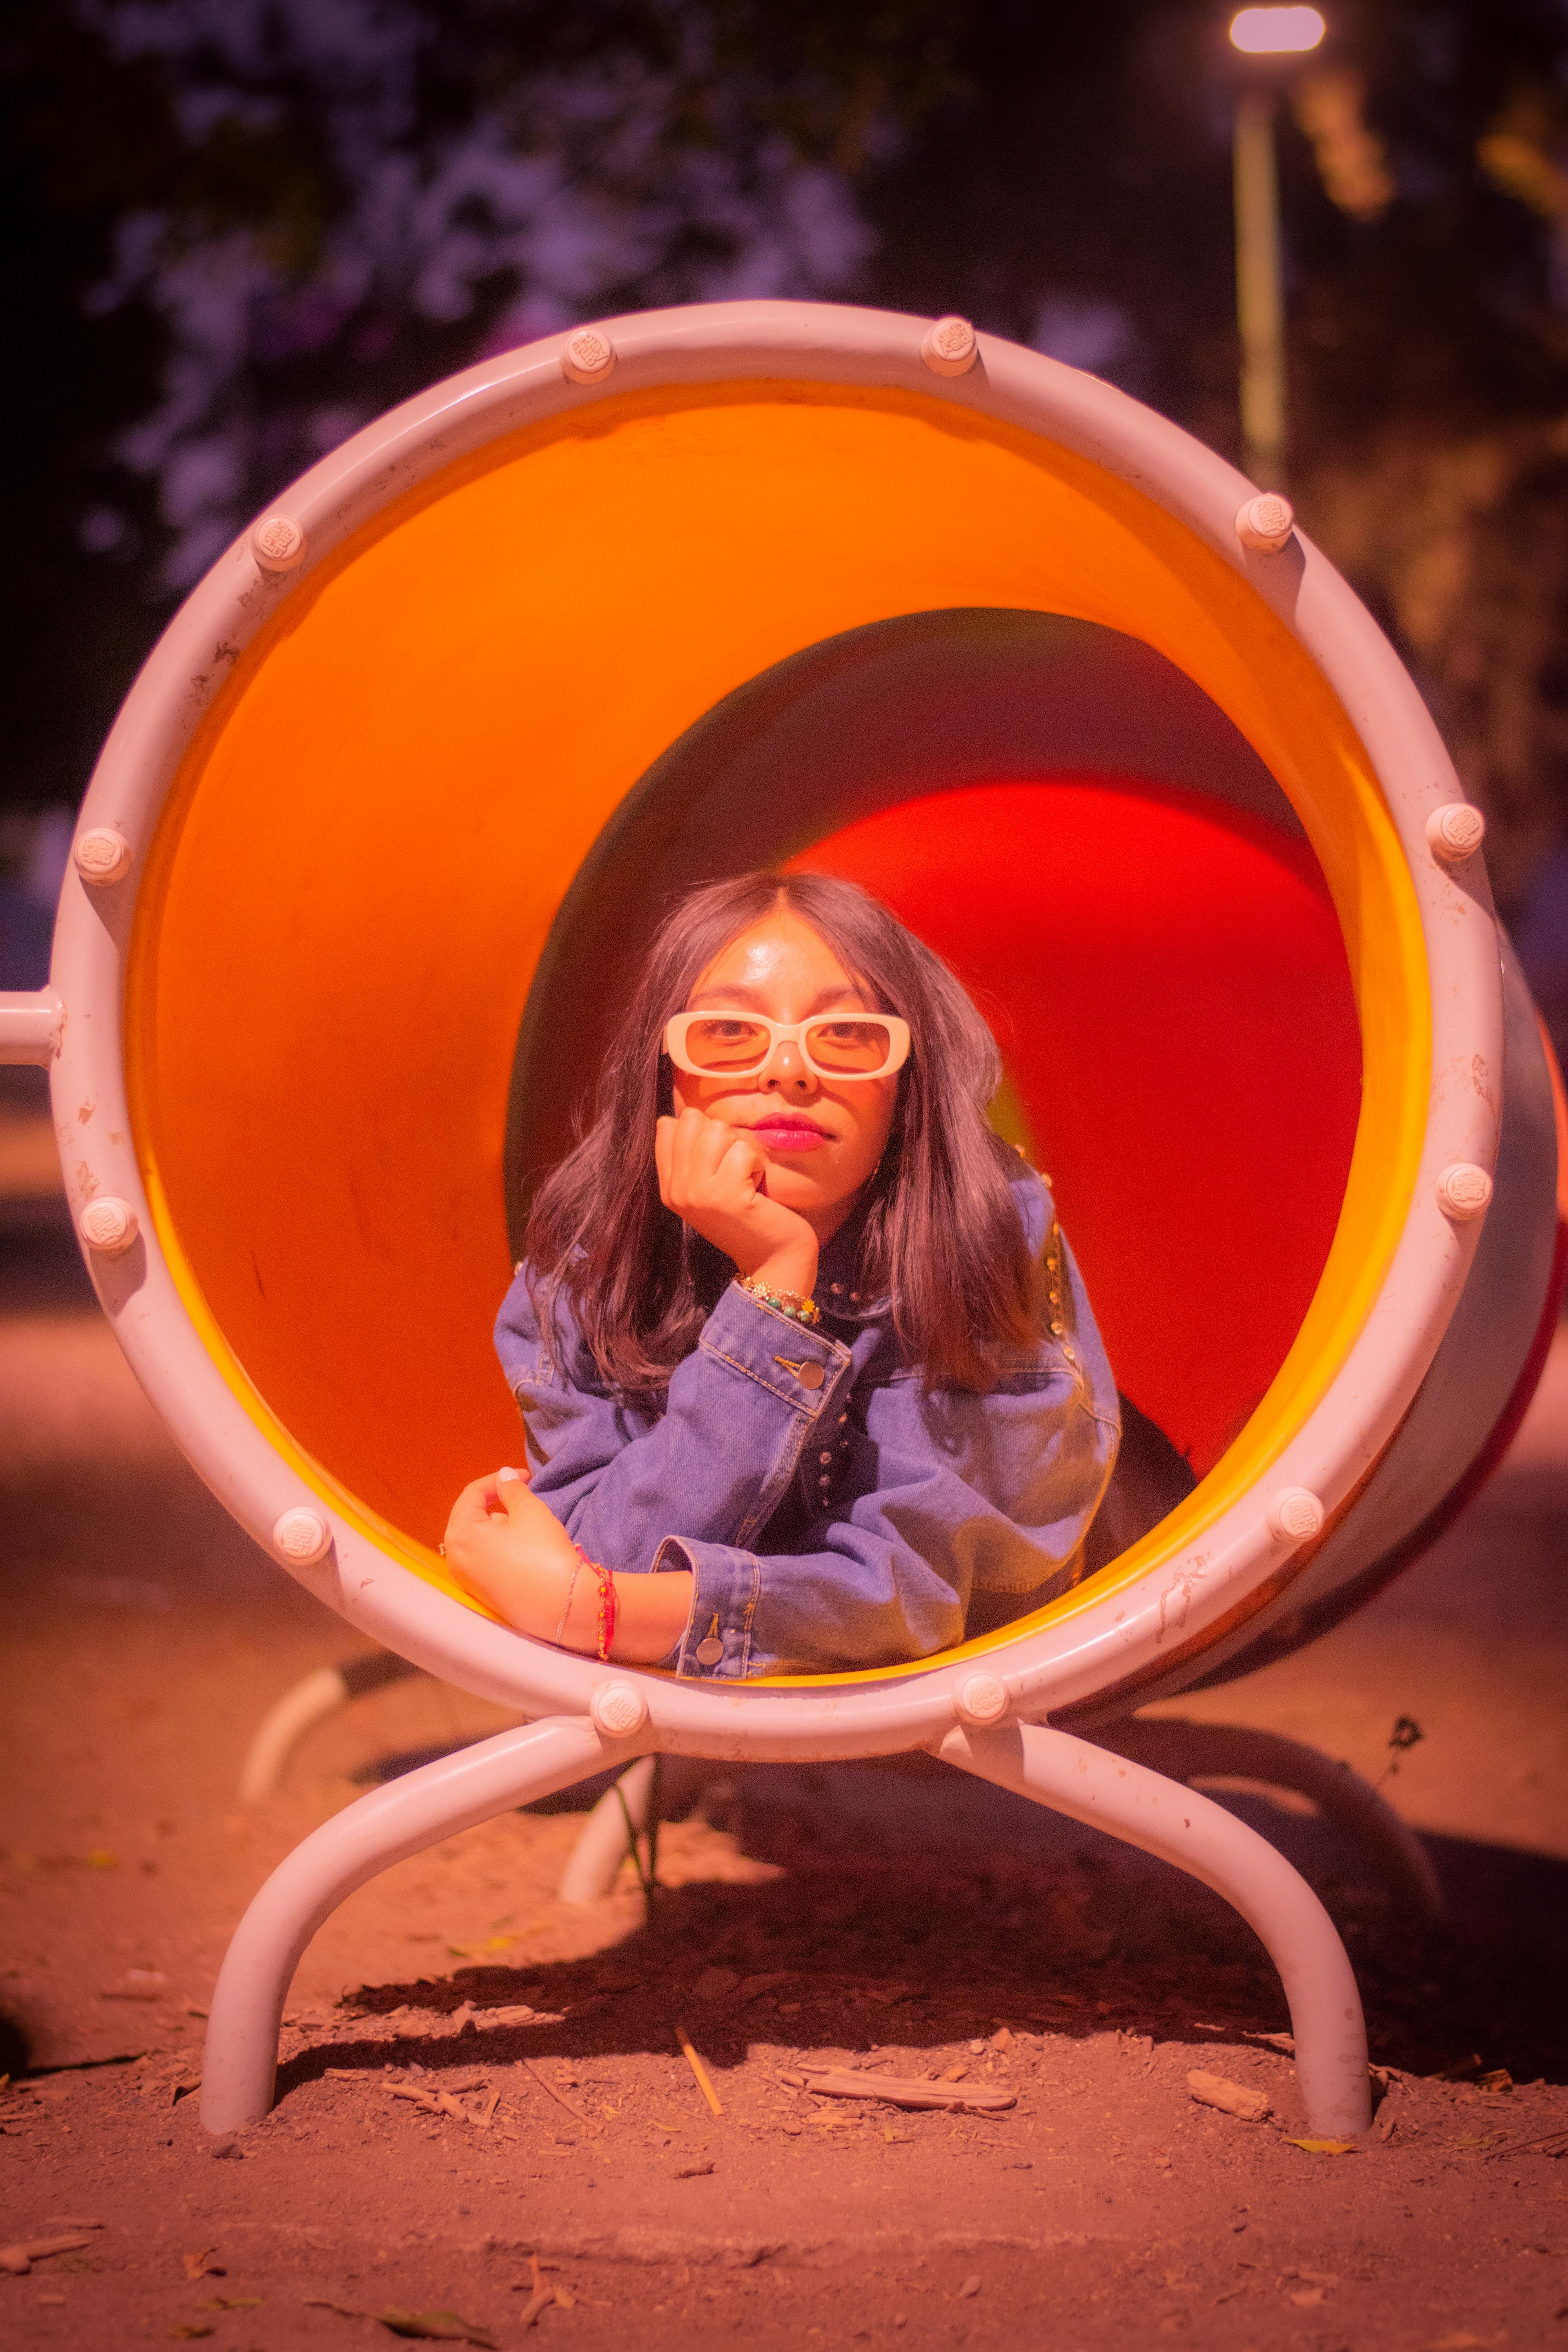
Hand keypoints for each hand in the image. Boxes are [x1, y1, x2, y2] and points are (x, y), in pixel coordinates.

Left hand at [443, 1465, 579, 1622]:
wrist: (563, 1607)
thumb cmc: (543, 1552)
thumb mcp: (530, 1511)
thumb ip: (512, 1489)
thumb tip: (503, 1476)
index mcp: (460, 1533)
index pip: (472, 1494)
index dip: (499, 1479)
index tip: (525, 1475)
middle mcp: (455, 1557)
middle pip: (469, 1516)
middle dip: (494, 1501)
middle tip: (522, 1493)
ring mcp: (466, 1579)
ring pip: (476, 1538)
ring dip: (496, 1523)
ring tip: (523, 1519)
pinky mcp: (481, 1593)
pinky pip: (483, 1558)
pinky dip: (497, 1545)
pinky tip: (521, 1545)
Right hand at [655, 1107, 818, 1293]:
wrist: (772, 1259)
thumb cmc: (748, 1216)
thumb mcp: (708, 1186)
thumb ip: (692, 1155)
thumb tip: (684, 1114)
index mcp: (669, 1186)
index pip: (668, 1126)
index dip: (701, 1131)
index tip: (717, 1163)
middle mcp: (677, 1190)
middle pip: (693, 1121)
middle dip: (723, 1137)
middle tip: (735, 1171)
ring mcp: (699, 1193)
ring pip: (718, 1130)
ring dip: (742, 1150)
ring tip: (746, 1180)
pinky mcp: (727, 1195)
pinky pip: (744, 1150)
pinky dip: (758, 1165)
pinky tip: (758, 1191)